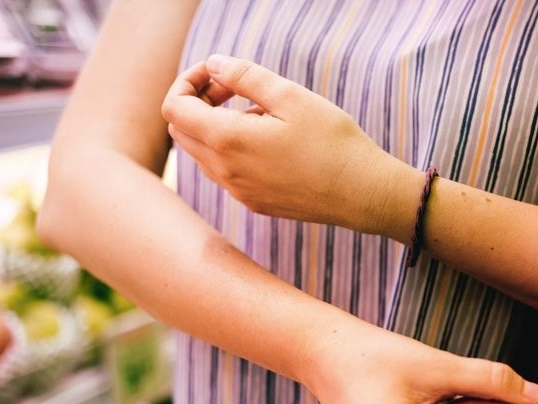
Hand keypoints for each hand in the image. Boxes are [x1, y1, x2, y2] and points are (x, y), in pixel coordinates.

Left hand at [162, 55, 419, 238]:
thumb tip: (214, 65)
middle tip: (234, 90)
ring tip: (260, 114)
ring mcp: (238, 192)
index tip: (219, 75)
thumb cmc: (332, 142)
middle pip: (182, 132)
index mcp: (227, 141)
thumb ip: (244, 76)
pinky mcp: (255, 203)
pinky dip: (232, 149)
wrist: (363, 194)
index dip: (188, 82)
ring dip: (215, 127)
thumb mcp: (290, 96)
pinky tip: (271, 141)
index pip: (174, 108)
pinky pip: (226, 172)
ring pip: (202, 154)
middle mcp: (225, 172)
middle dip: (197, 103)